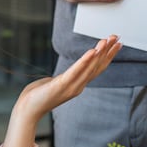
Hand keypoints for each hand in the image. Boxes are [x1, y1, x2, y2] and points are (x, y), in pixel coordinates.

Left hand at [0, 35, 122, 146]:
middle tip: (116, 38)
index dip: (108, 56)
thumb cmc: (40, 95)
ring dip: (99, 53)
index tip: (117, 44)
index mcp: (78, 84)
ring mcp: (71, 87)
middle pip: (96, 66)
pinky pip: (75, 71)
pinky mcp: (61, 85)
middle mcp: (78, 86)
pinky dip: (85, 61)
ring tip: (105, 41)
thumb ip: (67, 77)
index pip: (97, 68)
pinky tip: (91, 52)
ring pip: (89, 68)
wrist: (28, 109)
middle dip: (107, 51)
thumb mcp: (58, 82)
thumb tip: (72, 70)